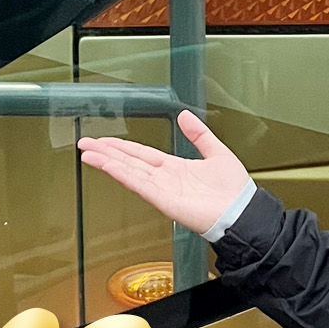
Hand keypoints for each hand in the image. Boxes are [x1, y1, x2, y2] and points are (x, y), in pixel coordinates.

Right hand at [78, 110, 249, 234]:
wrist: (242, 211)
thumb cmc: (235, 191)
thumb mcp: (217, 152)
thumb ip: (199, 134)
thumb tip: (185, 116)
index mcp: (176, 168)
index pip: (142, 154)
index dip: (122, 146)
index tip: (105, 140)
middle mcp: (165, 179)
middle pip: (129, 161)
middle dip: (106, 152)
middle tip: (86, 143)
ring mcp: (162, 190)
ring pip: (128, 171)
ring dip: (107, 161)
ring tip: (87, 151)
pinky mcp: (163, 200)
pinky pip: (138, 183)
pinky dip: (120, 173)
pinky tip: (106, 165)